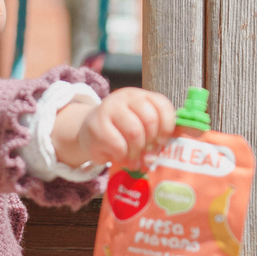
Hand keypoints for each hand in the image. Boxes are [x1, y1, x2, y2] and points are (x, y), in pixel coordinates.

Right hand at [52, 88, 177, 168]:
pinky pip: (118, 145)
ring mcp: (109, 110)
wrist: (89, 132)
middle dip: (151, 143)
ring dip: (136, 152)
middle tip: (147, 154)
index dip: (167, 128)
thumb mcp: (140, 127)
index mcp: (141, 96)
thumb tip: (156, 156)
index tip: (161, 142)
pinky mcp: (96, 126)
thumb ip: (154, 135)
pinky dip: (122, 156)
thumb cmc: (120, 131)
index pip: (163, 106)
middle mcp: (126, 98)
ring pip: (134, 133)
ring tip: (133, 159)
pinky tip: (118, 156)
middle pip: (150, 120)